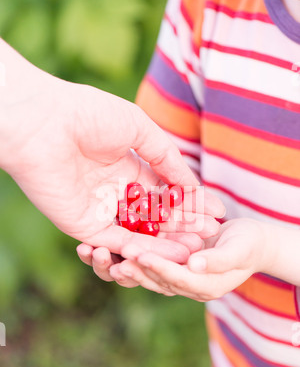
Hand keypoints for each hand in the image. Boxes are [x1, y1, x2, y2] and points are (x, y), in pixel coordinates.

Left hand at [0, 41, 224, 259]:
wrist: (43, 122)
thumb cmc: (89, 114)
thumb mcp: (140, 130)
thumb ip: (167, 159)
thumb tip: (193, 185)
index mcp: (127, 167)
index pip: (165, 191)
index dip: (190, 203)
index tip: (217, 213)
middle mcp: (115, 191)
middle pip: (156, 215)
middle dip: (184, 225)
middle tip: (211, 236)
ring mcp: (100, 211)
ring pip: (139, 232)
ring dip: (168, 242)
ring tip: (196, 248)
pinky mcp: (84, 226)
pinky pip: (118, 241)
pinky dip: (144, 248)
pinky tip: (170, 253)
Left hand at [94, 219, 268, 299]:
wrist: (247, 241)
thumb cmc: (249, 244)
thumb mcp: (240, 248)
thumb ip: (218, 259)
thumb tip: (193, 266)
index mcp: (203, 287)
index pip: (177, 279)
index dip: (159, 267)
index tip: (140, 256)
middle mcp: (183, 286)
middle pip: (154, 281)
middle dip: (132, 269)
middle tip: (111, 259)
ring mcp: (173, 276)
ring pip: (142, 274)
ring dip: (119, 265)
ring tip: (96, 253)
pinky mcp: (165, 264)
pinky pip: (141, 263)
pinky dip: (121, 254)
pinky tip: (100, 244)